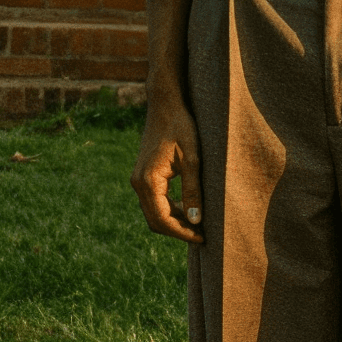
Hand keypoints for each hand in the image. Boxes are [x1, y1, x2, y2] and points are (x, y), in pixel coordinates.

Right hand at [130, 96, 203, 242]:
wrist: (165, 105)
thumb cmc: (181, 127)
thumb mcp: (192, 159)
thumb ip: (193, 191)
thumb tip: (195, 221)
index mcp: (148, 181)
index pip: (162, 220)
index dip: (182, 232)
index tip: (203, 237)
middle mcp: (138, 183)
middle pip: (155, 221)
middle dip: (178, 231)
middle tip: (201, 234)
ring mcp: (138, 179)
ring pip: (153, 213)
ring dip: (173, 221)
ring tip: (197, 223)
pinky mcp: (143, 175)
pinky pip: (153, 202)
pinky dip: (168, 210)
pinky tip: (187, 208)